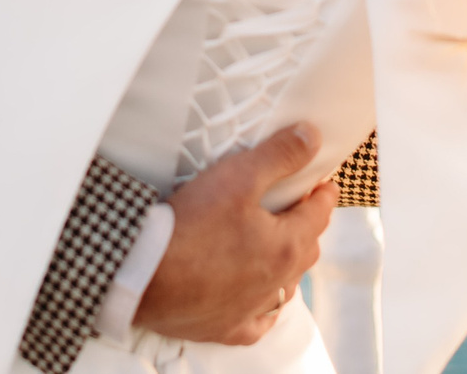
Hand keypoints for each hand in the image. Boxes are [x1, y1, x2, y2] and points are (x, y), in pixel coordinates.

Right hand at [134, 124, 335, 345]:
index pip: (319, 214)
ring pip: (285, 287)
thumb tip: (312, 137)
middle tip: (297, 207)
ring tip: (277, 247)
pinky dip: (263, 309)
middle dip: (307, 226)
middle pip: (306, 250)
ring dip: (288, 265)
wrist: (143, 275)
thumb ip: (279, 155)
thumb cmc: (191, 225)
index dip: (323, 194)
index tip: (323, 184)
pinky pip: (257, 322)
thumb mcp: (238, 176)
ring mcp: (251, 309)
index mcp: (286, 245)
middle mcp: (276, 282)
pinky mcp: (225, 329)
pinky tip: (258, 300)